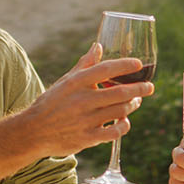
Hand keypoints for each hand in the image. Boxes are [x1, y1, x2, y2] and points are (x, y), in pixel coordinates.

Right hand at [15, 43, 153, 157]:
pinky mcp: (88, 138)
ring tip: (137, 101)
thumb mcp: (65, 81)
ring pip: (120, 111)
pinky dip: (124, 125)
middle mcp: (82, 100)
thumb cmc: (51, 103)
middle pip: (121, 92)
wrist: (33, 131)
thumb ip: (84, 64)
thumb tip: (98, 46)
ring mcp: (86, 120)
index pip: (106, 69)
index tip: (139, 64)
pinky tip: (125, 121)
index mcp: (76, 83)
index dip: (125, 65)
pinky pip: (114, 132)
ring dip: (133, 105)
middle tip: (150, 86)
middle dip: (140, 88)